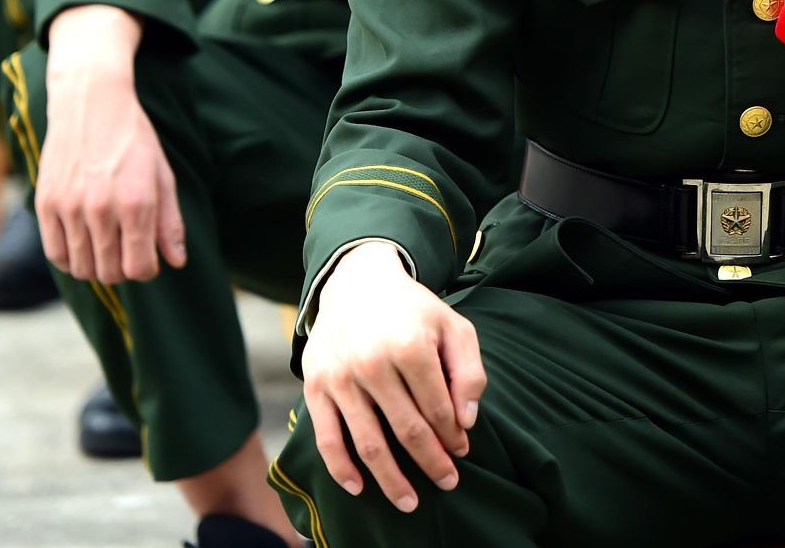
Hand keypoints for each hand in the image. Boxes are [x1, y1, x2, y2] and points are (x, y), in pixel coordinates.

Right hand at [37, 4, 183, 283]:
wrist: (91, 103)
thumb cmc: (133, 139)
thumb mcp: (162, 175)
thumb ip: (170, 222)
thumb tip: (176, 262)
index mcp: (137, 202)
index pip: (139, 268)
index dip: (147, 269)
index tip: (147, 257)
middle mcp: (101, 208)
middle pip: (110, 274)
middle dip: (123, 269)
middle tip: (127, 250)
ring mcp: (69, 207)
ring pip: (82, 268)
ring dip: (97, 266)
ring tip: (106, 245)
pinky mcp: (45, 204)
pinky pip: (55, 254)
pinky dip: (71, 258)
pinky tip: (83, 242)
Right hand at [303, 241, 487, 511]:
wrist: (357, 282)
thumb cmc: (413, 310)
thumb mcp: (453, 326)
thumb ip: (468, 371)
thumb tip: (466, 422)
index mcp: (410, 345)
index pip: (438, 408)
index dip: (452, 435)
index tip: (461, 451)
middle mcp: (373, 363)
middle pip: (407, 430)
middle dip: (431, 462)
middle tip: (447, 482)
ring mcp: (340, 377)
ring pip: (368, 442)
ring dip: (391, 479)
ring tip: (410, 502)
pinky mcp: (315, 386)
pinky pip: (327, 438)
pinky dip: (341, 468)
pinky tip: (359, 488)